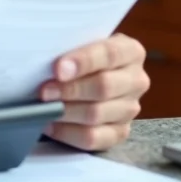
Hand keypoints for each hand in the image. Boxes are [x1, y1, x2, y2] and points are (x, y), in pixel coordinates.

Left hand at [39, 33, 148, 150]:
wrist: (86, 76)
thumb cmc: (79, 56)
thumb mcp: (79, 43)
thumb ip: (69, 47)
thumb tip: (46, 61)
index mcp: (131, 51)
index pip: (110, 54)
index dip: (83, 61)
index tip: (58, 69)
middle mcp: (136, 80)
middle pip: (104, 87)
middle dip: (70, 89)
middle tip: (44, 91)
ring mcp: (129, 109)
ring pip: (96, 114)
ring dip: (65, 111)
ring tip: (44, 107)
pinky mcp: (119, 133)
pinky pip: (92, 138)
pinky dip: (67, 132)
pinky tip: (49, 124)